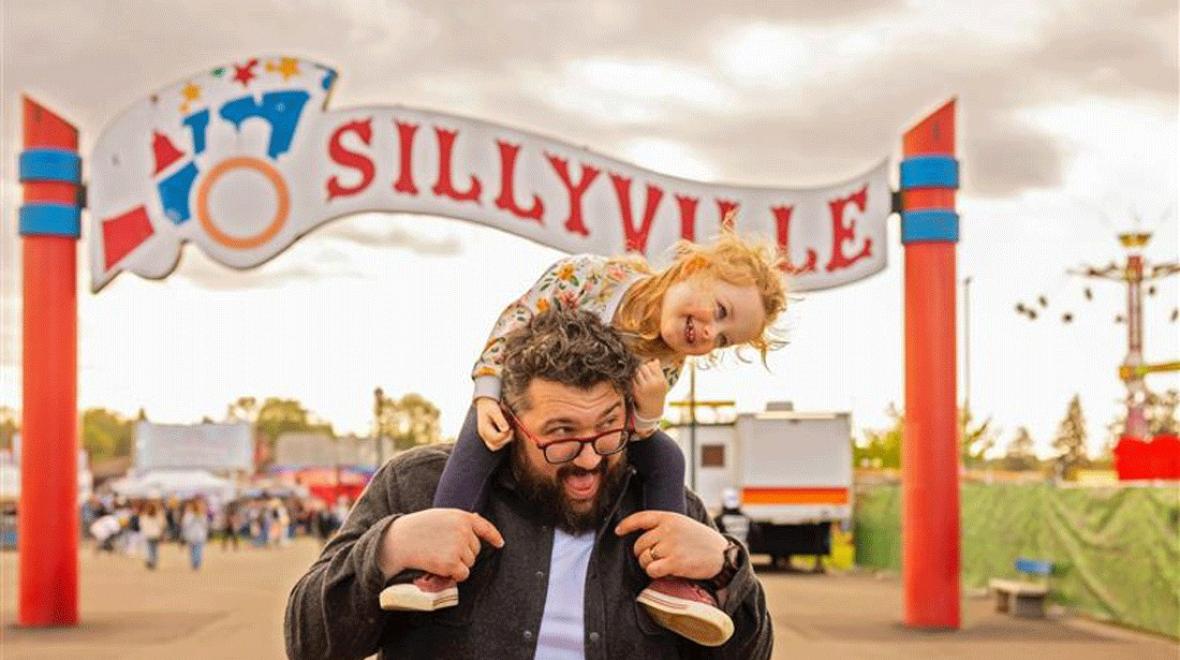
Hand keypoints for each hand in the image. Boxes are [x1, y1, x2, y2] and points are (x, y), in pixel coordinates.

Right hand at [379, 508, 504, 580]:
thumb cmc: (417, 528)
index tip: (500, 544)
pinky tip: (440, 568)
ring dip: (457, 565)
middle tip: (443, 551)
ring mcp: (458, 546)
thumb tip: (478, 518)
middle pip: (475, 550)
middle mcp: (463, 530)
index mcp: (461, 516)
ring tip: (438, 557)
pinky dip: (453, 575)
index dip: (494, 536)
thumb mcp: (440, 517)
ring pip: (469, 563)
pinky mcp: (452, 562)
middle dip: (463, 554)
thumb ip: (458, 520)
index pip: (484, 526)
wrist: (399, 540)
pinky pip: (462, 574)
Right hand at [475, 397, 512, 449]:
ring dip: (504, 440)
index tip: (511, 429)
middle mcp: (484, 435)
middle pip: (495, 446)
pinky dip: (503, 439)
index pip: (495, 438)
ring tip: (510, 430)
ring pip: (496, 446)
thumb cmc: (490, 406)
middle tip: (511, 431)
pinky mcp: (490, 436)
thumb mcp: (495, 410)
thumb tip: (506, 429)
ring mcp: (486, 436)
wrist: (484, 403)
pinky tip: (507, 431)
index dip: (505, 435)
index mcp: (484, 429)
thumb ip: (500, 420)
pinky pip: (497, 443)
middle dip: (505, 440)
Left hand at [615, 511, 726, 580]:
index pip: (641, 518)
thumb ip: (664, 526)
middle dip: (641, 554)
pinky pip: (652, 570)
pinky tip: (665, 571)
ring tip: (662, 564)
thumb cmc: (701, 540)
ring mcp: (671, 545)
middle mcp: (668, 529)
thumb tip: (641, 535)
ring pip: (644, 558)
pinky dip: (654, 573)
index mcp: (669, 517)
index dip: (626, 524)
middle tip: (654, 558)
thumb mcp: (683, 524)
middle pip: (639, 544)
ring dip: (648, 565)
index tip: (618, 531)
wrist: (722, 554)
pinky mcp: (675, 562)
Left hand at [631, 359, 667, 423]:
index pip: (653, 365)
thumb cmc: (657, 394)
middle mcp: (653, 384)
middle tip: (641, 369)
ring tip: (638, 374)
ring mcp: (643, 387)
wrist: (652, 409)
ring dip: (636, 371)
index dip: (649, 364)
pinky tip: (635, 379)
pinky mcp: (635, 391)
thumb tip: (655, 360)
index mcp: (661, 381)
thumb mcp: (662, 383)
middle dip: (642, 366)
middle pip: (644, 367)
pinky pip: (632, 378)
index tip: (647, 366)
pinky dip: (632, 377)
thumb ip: (659, 371)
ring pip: (637, 371)